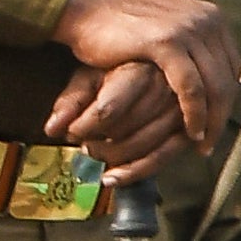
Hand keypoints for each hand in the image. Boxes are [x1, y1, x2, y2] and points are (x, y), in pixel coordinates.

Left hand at [44, 59, 192, 177]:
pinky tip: (112, 179)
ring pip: (144, 146)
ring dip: (113, 157)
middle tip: (84, 143)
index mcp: (141, 71)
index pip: (108, 110)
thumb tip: (52, 130)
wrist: (163, 62)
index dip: (84, 127)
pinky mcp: (189, 130)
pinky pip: (163, 158)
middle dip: (98, 143)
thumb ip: (72, 101)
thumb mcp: (92, 75)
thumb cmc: (120, 70)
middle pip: (126, 130)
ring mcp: (183, 111)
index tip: (72, 131)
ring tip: (97, 152)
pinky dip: (135, 173)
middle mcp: (167, 89)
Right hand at [51, 0, 237, 173]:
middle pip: (227, 78)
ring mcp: (189, 29)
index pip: (231, 65)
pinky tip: (190, 131)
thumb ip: (190, 42)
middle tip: (211, 142)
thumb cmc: (120, 25)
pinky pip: (191, 88)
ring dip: (212, 120)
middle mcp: (207, 20)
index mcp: (211, 15)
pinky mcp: (167, 42)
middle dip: (222, 114)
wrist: (85, 10)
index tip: (216, 122)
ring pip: (214, 86)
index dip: (226, 98)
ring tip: (201, 143)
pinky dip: (194, 114)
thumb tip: (209, 62)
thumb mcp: (167, 26)